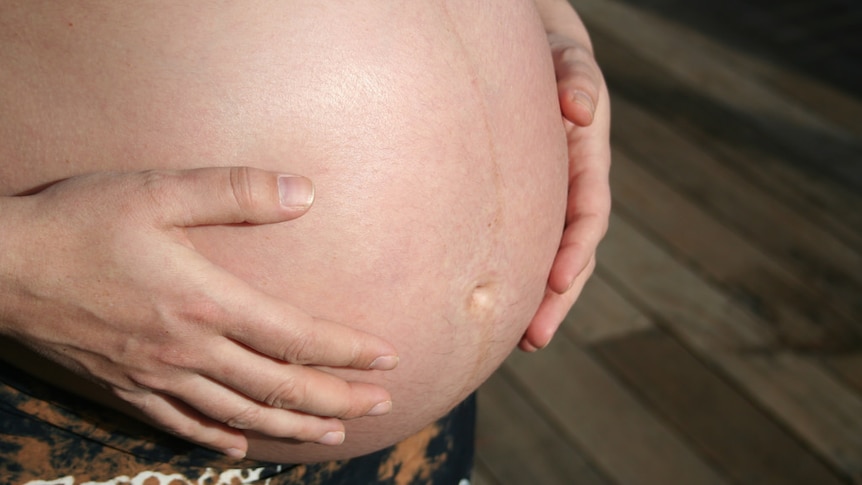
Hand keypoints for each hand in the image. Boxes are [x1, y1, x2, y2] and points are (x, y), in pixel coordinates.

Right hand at [0, 167, 398, 457]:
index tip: (387, 360)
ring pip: (240, 413)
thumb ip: (235, 191)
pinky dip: (220, 436)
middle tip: (380, 404)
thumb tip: (305, 192)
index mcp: (206, 303)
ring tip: (334, 433)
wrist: (1, 267)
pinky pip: (183, 423)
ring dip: (293, 425)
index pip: (296, 338)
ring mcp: (157, 376)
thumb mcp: (158, 191)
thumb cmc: (80, 222)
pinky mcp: (127, 386)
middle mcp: (189, 350)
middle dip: (337, 397)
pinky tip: (240, 445)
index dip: (347, 351)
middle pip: (280, 387)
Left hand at [519, 31, 611, 351]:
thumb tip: (578, 109)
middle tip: (536, 337)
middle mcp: (573, 192)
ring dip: (541, 303)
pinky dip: (518, 280)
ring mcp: (551, 205)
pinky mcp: (525, 211)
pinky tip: (495, 310)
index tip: (557, 280)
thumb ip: (577, 79)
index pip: (589, 214)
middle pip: (573, 254)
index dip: (576, 249)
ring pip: (550, 261)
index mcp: (587, 164)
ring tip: (523, 342)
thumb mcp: (569, 60)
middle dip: (558, 299)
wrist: (539, 62)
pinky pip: (523, 249)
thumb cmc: (554, 62)